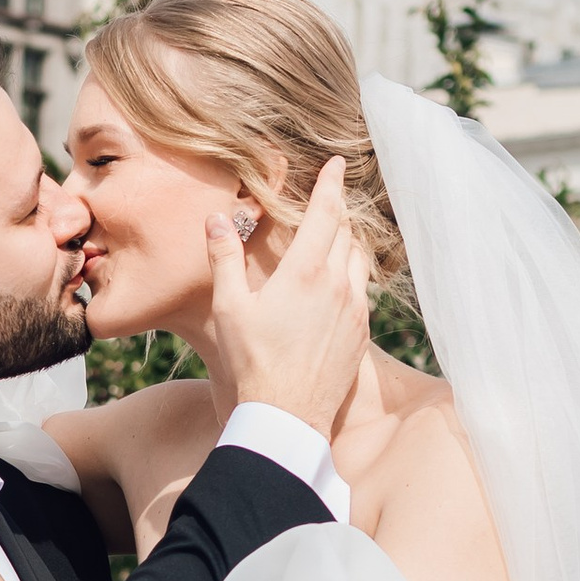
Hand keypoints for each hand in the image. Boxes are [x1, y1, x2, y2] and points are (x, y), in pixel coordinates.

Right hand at [207, 155, 368, 441]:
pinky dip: (351, 274)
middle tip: (329, 196)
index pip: (326, 212)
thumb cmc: (252, 363)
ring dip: (347, 241)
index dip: (331, 184)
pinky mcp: (361, 334)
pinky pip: (362, 291)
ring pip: (358, 260)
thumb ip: (225, 258)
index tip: (336, 163)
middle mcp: (337, 285)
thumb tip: (217, 219)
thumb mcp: (229, 308)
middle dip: (337, 209)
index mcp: (305, 272)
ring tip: (333, 236)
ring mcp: (355, 310)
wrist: (287, 417)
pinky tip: (337, 282)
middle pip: (345, 231)